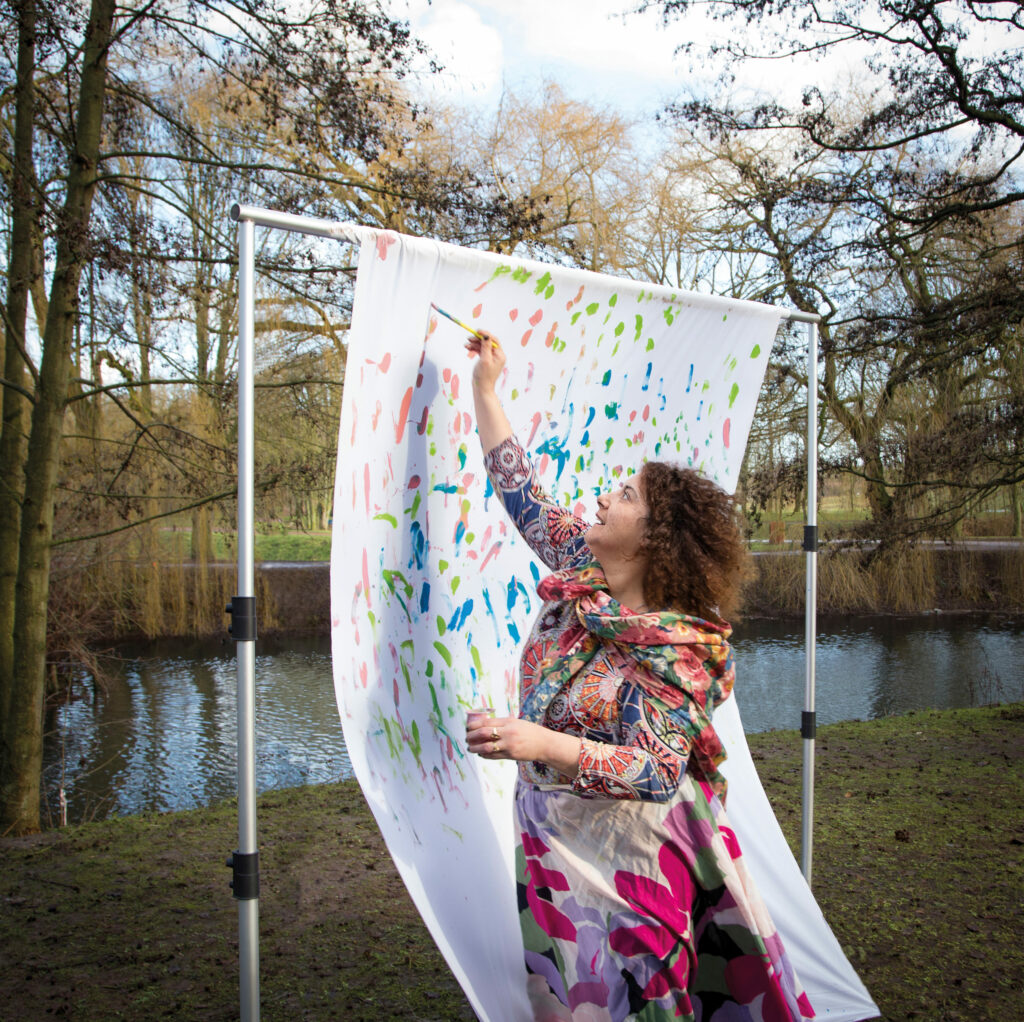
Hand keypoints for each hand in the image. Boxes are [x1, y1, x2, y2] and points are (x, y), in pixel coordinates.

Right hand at [465, 329, 505, 392]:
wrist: (481, 388)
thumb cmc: (484, 376)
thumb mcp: (485, 360)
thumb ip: (486, 347)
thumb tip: (486, 335)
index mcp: (500, 355)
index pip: (494, 340)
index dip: (485, 334)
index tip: (477, 331)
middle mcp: (497, 356)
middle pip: (487, 342)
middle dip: (478, 340)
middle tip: (469, 338)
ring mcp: (491, 358)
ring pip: (482, 346)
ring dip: (474, 345)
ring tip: (466, 345)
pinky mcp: (486, 360)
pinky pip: (480, 351)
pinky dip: (474, 350)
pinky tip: (468, 350)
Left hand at [466, 716, 580, 776]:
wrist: (544, 744)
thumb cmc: (529, 731)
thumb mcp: (516, 722)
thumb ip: (501, 723)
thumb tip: (484, 724)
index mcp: (508, 722)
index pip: (486, 722)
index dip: (474, 725)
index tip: (467, 727)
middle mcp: (508, 732)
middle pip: (483, 733)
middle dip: (471, 736)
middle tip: (466, 738)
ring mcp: (509, 745)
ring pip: (486, 747)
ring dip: (475, 748)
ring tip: (470, 748)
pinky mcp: (511, 755)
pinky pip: (493, 756)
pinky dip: (484, 755)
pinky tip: (481, 754)